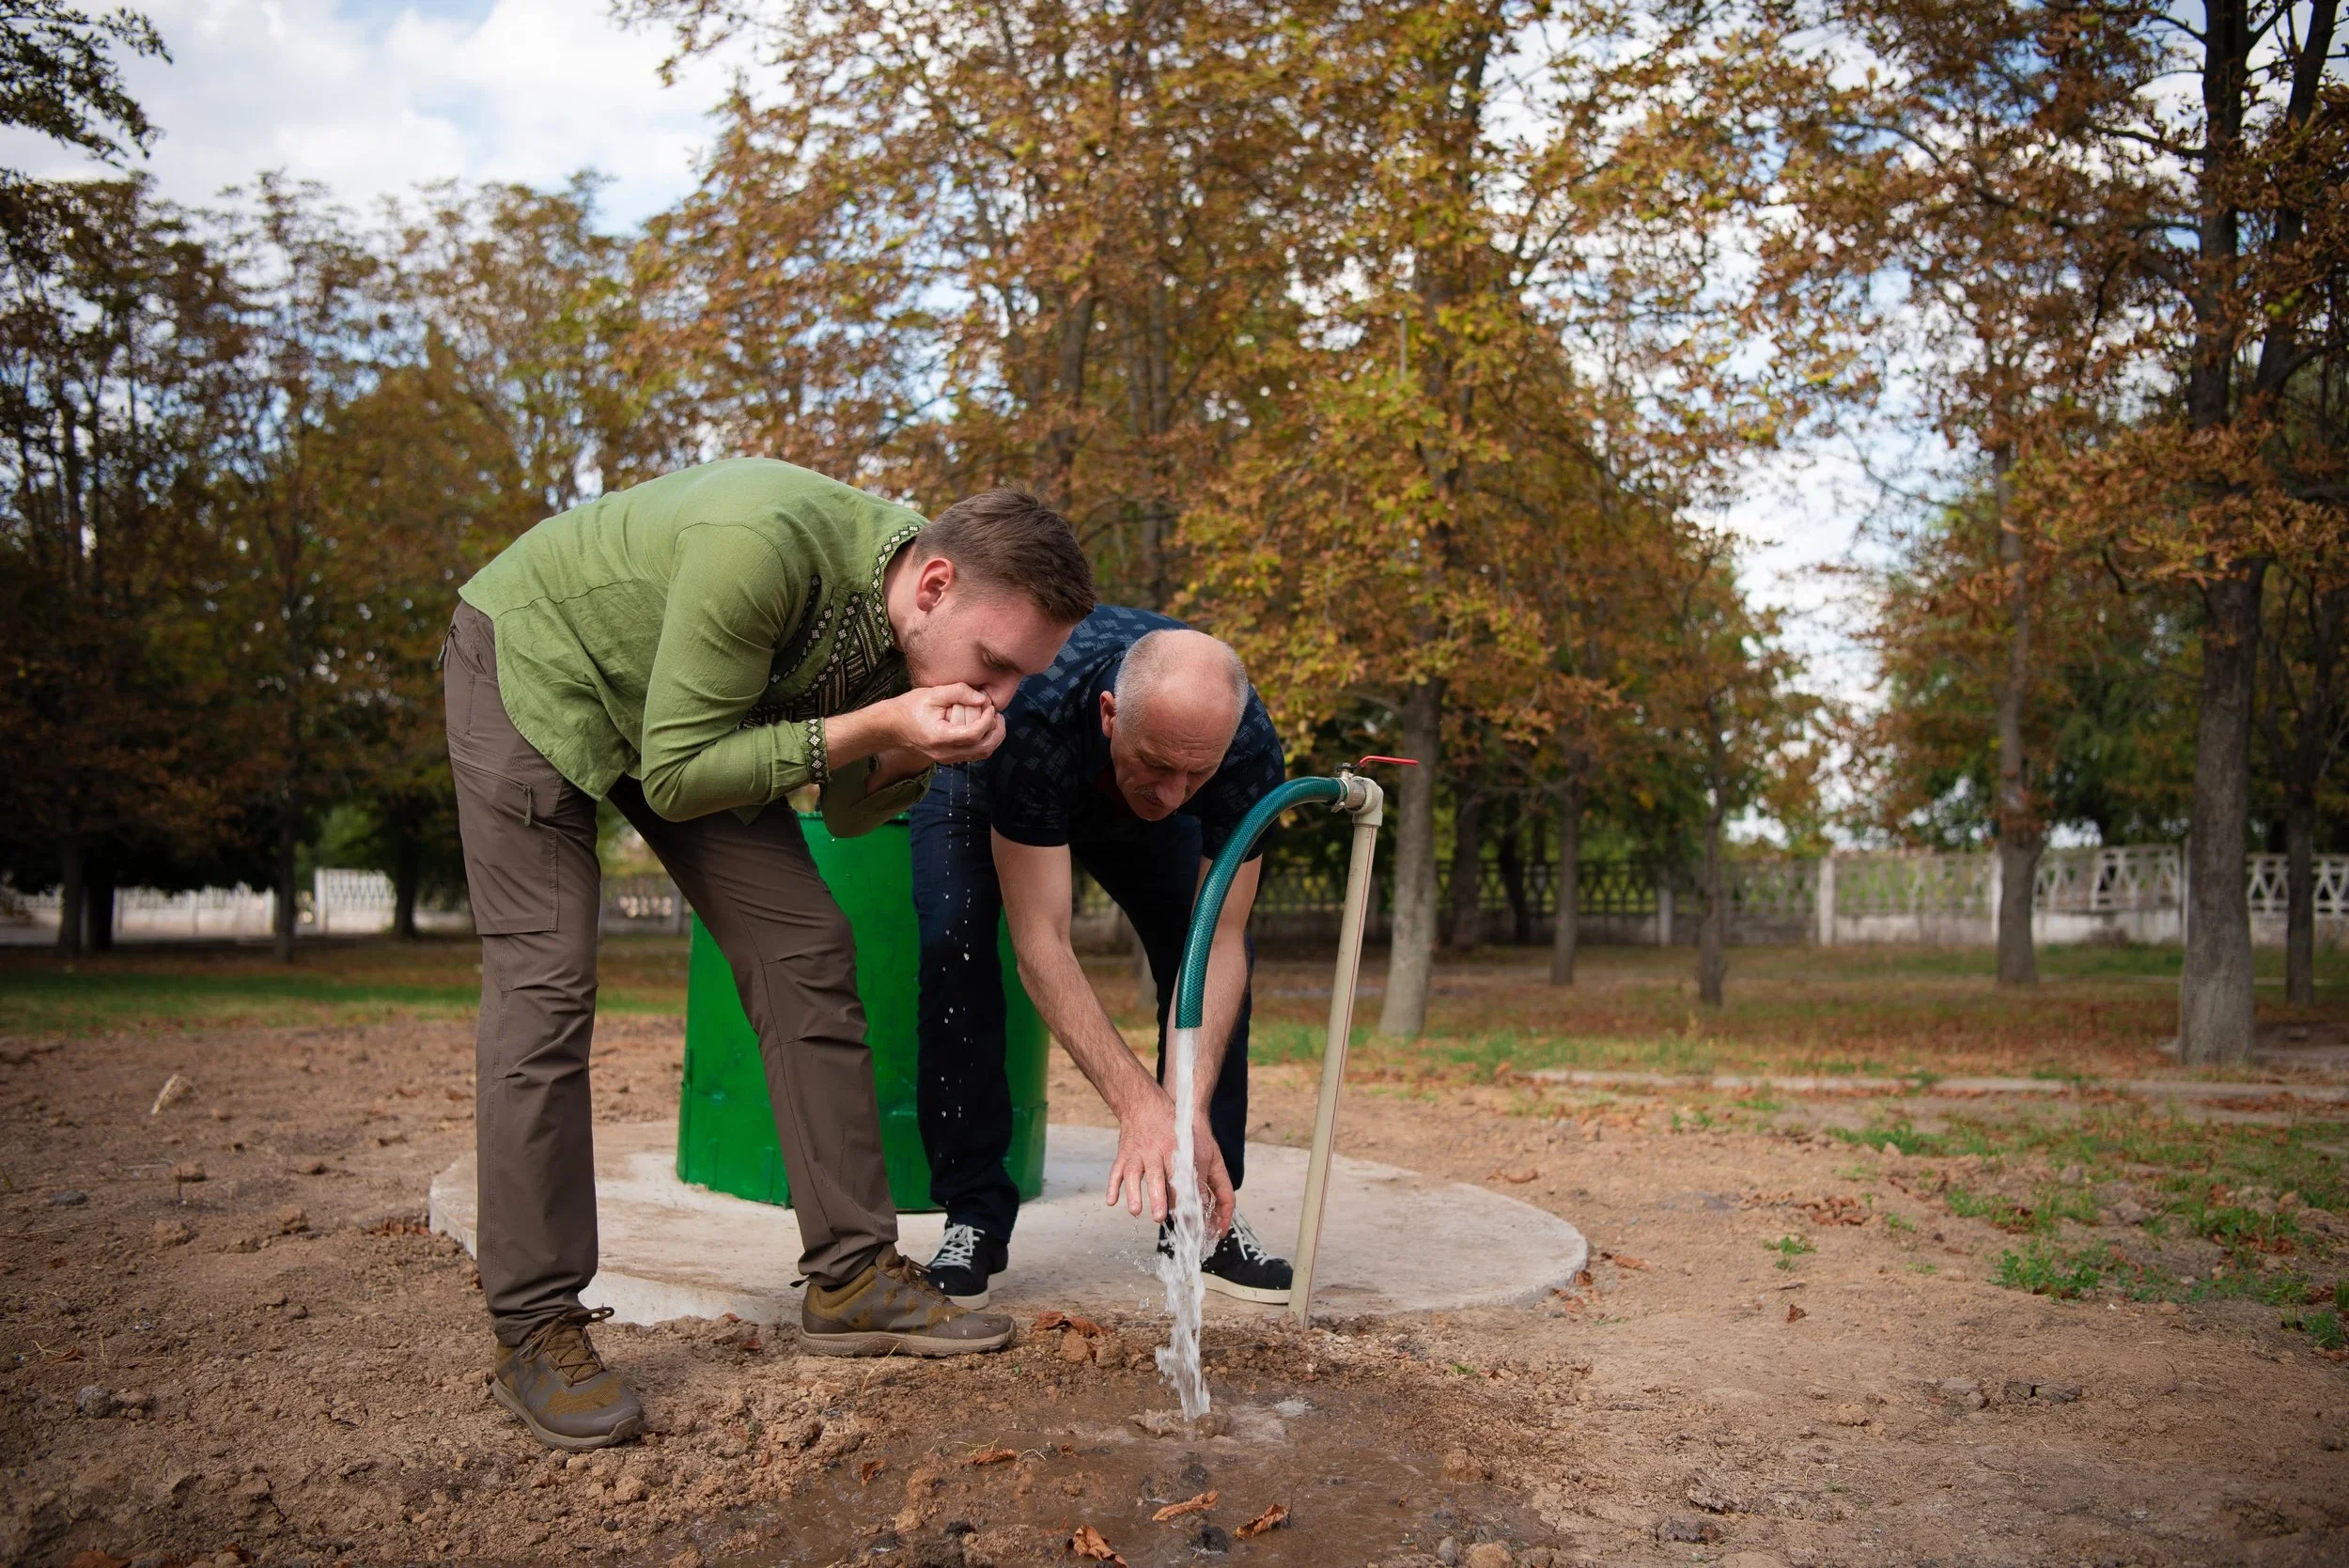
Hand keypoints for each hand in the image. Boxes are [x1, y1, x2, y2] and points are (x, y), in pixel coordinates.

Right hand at [891, 684, 1004, 763]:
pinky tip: (982, 726)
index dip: (987, 720)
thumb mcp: (932, 694)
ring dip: (993, 738)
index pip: (974, 734)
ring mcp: (947, 759)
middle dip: (996, 731)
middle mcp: (945, 753)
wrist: (891, 727)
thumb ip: (958, 692)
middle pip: (983, 749)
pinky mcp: (949, 758)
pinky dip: (984, 741)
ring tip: (992, 719)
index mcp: (940, 737)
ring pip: (981, 754)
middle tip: (996, 713)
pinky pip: (973, 754)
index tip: (989, 705)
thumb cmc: (909, 707)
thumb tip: (982, 698)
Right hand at [1105, 1092, 1235, 1238]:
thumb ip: (1195, 1166)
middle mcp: (1153, 1149)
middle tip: (1161, 1217)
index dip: (1181, 1192)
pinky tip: (1111, 1201)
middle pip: (1155, 1175)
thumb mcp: (1187, 1139)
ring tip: (1136, 1212)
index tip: (1186, 1212)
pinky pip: (1116, 1171)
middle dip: (1157, 1197)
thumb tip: (1202, 1196)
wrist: (1143, 1103)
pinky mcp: (1123, 1154)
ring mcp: (1135, 1152)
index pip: (1178, 1173)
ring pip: (1133, 1174)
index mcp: (1172, 1146)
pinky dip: (1112, 1186)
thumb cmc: (1171, 1124)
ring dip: (1134, 1193)